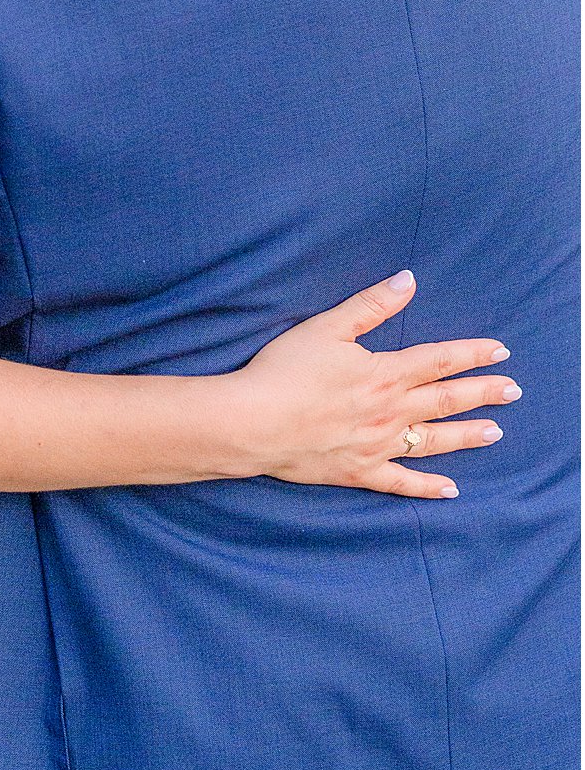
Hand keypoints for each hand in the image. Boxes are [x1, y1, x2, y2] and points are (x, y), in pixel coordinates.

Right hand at [223, 270, 518, 498]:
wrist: (255, 422)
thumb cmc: (286, 370)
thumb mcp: (327, 327)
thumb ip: (371, 305)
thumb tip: (408, 280)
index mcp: (384, 373)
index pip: (439, 360)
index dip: (472, 354)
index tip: (501, 352)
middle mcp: (390, 412)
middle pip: (446, 400)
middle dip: (483, 393)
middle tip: (513, 391)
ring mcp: (378, 446)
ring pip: (434, 441)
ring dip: (467, 435)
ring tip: (495, 432)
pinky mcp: (360, 472)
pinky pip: (402, 483)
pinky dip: (428, 488)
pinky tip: (450, 490)